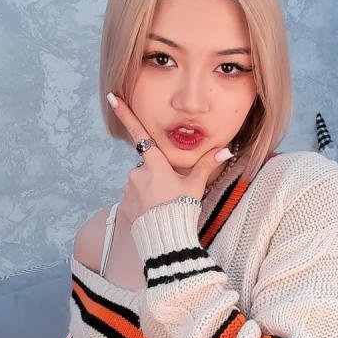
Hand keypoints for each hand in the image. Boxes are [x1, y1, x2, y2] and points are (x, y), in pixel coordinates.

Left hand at [107, 93, 230, 218]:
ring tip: (164, 205)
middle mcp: (138, 173)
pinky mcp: (125, 204)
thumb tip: (225, 150)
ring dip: (151, 189)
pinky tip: (154, 212)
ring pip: (141, 182)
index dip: (126, 115)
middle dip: (158, 175)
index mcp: (155, 164)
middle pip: (149, 166)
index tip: (112, 98)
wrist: (165, 238)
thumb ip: (206, 165)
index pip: (139, 134)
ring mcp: (129, 189)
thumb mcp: (195, 186)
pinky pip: (135, 197)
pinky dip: (144, 201)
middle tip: (171, 192)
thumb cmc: (181, 209)